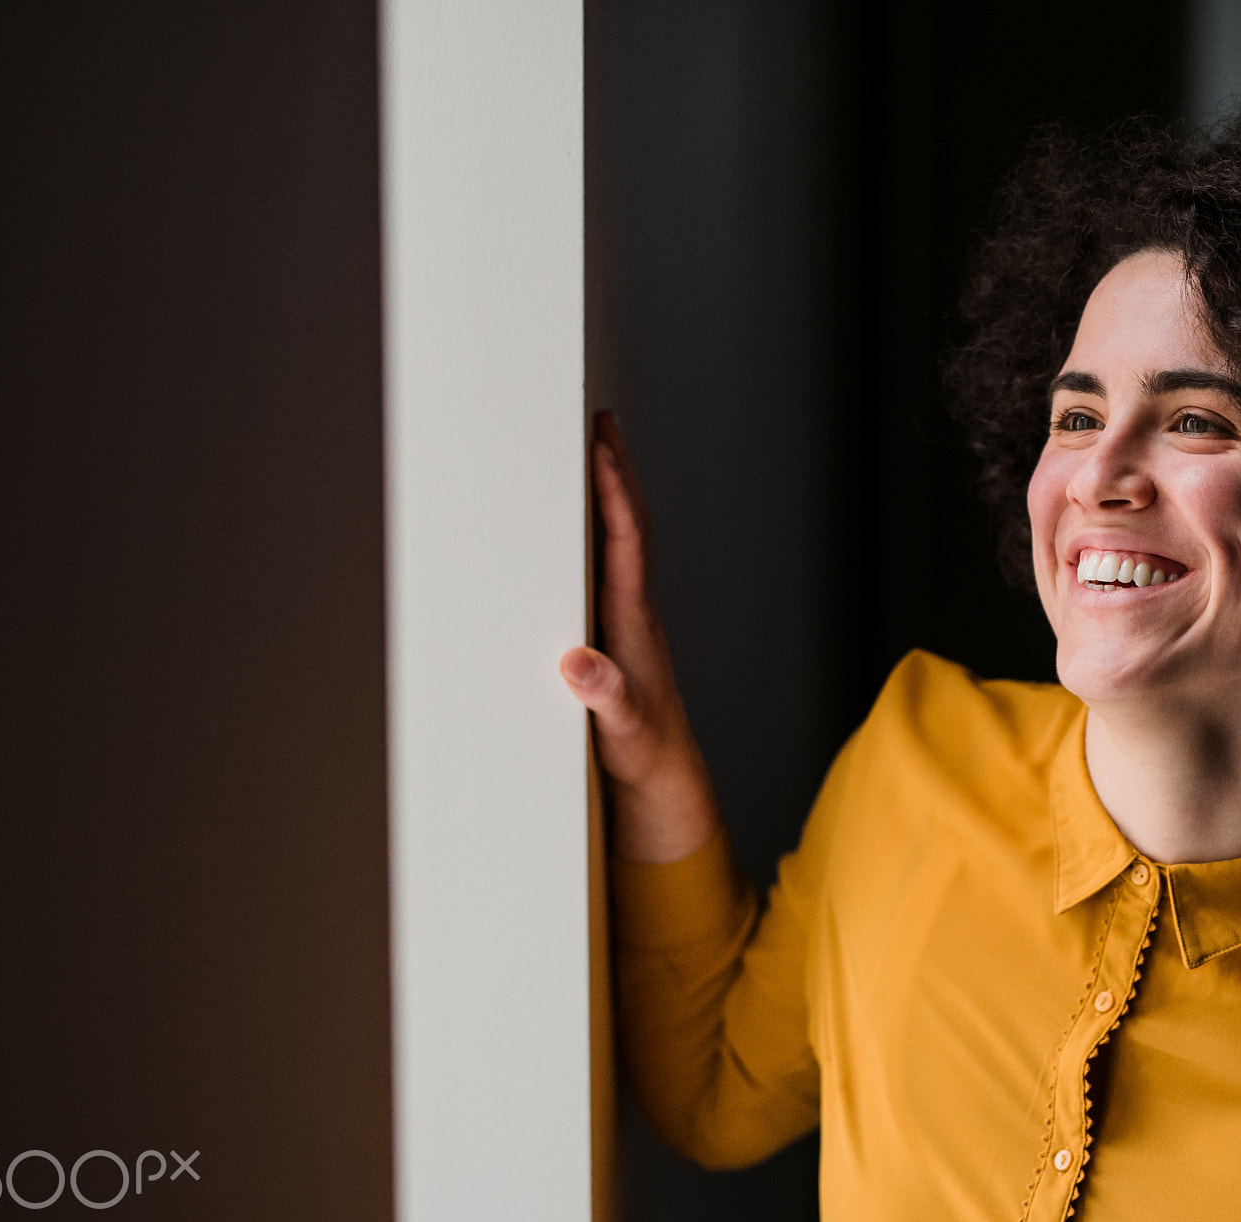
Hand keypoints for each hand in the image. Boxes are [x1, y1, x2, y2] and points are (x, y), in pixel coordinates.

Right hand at [561, 412, 720, 862]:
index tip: (601, 447)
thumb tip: (579, 664)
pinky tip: (575, 527)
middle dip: (614, 473)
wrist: (665, 782)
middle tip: (600, 421)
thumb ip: (607, 700)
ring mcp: (626, 622)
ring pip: (618, 544)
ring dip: (606, 497)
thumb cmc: (646, 757)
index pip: (627, 543)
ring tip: (590, 451)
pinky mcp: (614, 636)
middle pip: (627, 527)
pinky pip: (606, 569)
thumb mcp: (623, 732)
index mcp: (634, 623)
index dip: (614, 493)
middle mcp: (634, 613)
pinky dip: (596, 536)